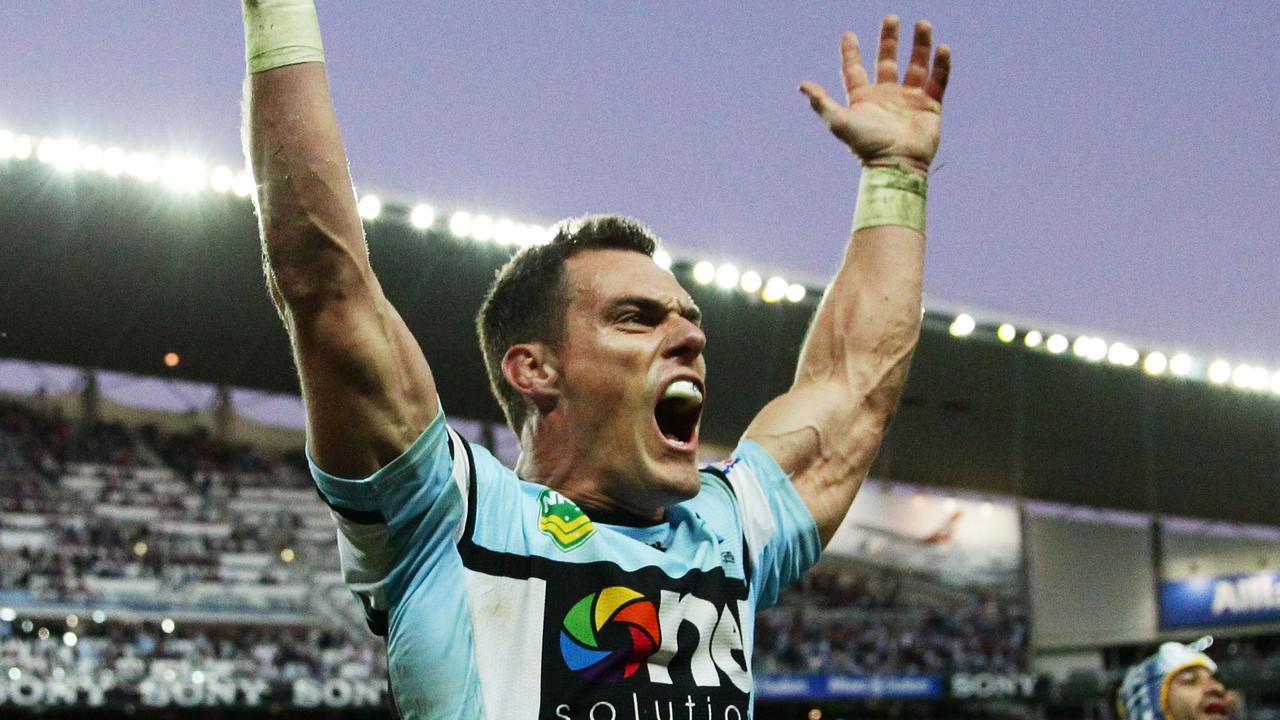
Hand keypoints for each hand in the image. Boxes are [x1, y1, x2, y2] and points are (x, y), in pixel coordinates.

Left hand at [800, 16, 949, 171]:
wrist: (897, 163)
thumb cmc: (866, 144)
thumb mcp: (838, 121)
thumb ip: (821, 101)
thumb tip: (802, 85)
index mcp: (864, 99)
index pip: (855, 70)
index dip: (851, 53)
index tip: (848, 35)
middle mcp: (886, 96)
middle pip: (887, 61)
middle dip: (889, 40)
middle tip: (890, 18)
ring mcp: (909, 99)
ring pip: (916, 65)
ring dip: (920, 45)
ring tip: (922, 23)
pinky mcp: (930, 106)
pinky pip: (938, 80)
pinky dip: (941, 65)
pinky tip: (942, 48)